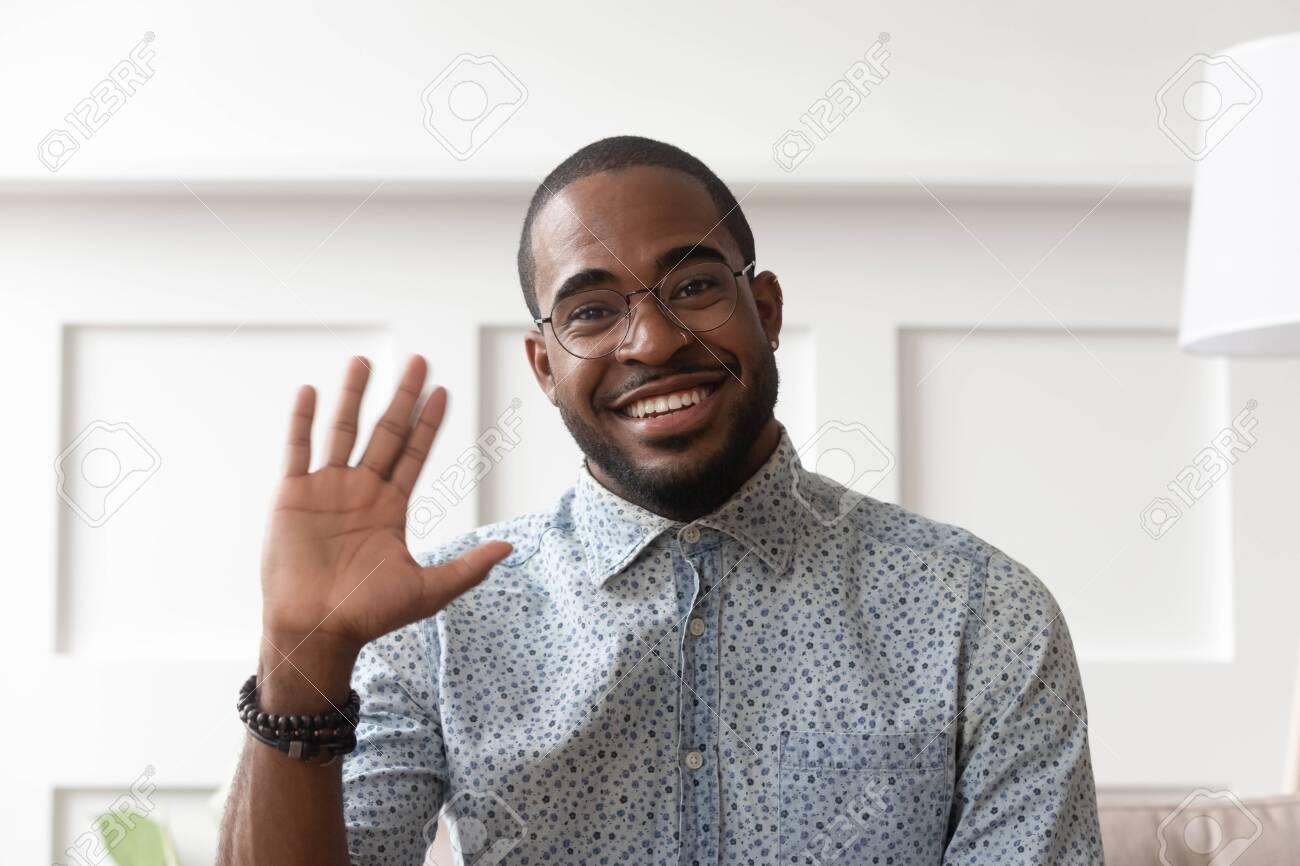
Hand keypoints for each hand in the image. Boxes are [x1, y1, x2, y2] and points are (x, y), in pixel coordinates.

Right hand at [259, 354, 511, 660]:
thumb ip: (469, 567)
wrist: (316, 631)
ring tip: (363, 362)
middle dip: (401, 397)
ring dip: (352, 396)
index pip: (413, 454)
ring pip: (342, 431)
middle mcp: (360, 491)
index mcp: (390, 507)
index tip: (441, 392)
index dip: (427, 423)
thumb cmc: (368, 616)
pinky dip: (303, 421)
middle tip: (417, 360)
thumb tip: (510, 547)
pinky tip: (311, 392)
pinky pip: (298, 450)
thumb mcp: (429, 590)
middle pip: (384, 432)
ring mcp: (325, 490)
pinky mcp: (291, 496)